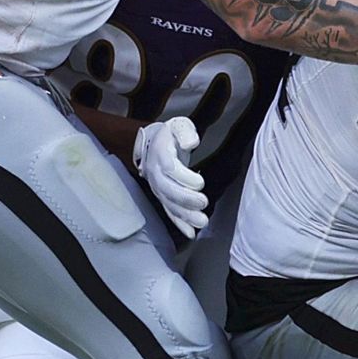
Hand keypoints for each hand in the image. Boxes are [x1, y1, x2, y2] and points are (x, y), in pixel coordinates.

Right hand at [132, 117, 207, 238]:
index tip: (200, 183)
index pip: (169, 169)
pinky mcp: (163, 196)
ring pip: (169, 203)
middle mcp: (156, 173)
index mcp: (160, 154)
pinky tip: (191, 233)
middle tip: (203, 204)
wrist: (154, 143)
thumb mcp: (179, 125)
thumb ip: (185, 132)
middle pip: (167, 189)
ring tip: (202, 222)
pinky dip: (179, 223)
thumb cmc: (171, 134)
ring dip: (185, 215)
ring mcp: (158, 187)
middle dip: (185, 199)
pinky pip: (169, 211)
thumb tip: (191, 142)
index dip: (183, 177)